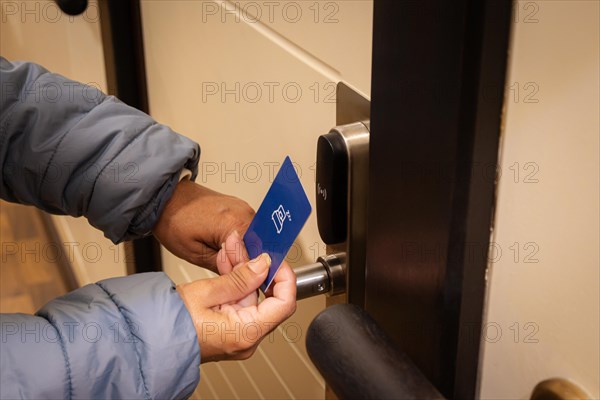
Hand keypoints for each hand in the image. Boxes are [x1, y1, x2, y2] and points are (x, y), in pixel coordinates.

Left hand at [153, 180, 254, 272]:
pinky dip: (240, 243)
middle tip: (224, 267)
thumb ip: (225, 267)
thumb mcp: (196, 254)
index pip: (258, 256)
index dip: (249, 271)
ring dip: (243, 253)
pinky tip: (222, 245)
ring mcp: (244, 209)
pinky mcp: (240, 209)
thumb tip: (245, 278)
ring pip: (255, 241)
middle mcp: (245, 212)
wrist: (165, 198)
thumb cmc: (173, 221)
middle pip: (260, 248)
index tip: (236, 279)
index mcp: (235, 223)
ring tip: (220, 254)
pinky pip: (248, 232)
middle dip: (246, 263)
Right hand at [177, 251, 296, 361]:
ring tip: (229, 249)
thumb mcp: (206, 292)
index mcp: (246, 333)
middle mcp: (246, 339)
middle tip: (242, 245)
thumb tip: (264, 264)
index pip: (284, 303)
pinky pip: (239, 303)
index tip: (275, 259)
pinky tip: (226, 265)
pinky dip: (234, 284)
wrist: (147, 340)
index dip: (284, 277)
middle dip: (255, 267)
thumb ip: (240, 278)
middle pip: (266, 297)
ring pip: (251, 297)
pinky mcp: (229, 330)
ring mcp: (238, 336)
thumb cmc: (168, 323)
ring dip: (242, 272)